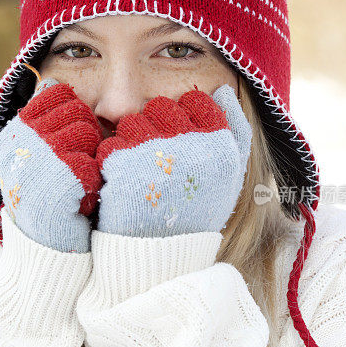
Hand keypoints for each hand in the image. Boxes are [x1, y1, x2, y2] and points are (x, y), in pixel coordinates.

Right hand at [0, 78, 102, 251]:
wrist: (42, 250)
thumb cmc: (45, 199)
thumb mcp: (34, 155)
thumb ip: (42, 122)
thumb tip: (51, 80)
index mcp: (15, 130)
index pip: (56, 92)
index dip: (74, 110)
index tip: (74, 137)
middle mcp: (21, 140)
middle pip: (76, 108)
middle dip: (87, 131)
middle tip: (81, 160)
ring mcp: (40, 158)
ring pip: (87, 131)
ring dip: (93, 154)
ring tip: (82, 178)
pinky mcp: (62, 180)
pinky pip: (94, 161)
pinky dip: (95, 179)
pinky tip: (84, 196)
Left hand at [95, 83, 251, 236]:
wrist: (162, 256)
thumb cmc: (197, 212)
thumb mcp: (229, 174)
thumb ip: (235, 130)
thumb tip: (226, 90)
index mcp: (220, 144)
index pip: (196, 101)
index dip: (183, 117)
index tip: (178, 140)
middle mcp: (191, 146)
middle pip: (161, 106)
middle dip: (154, 126)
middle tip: (154, 158)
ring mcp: (155, 155)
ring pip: (132, 121)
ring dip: (130, 142)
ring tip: (138, 171)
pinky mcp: (122, 166)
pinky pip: (110, 144)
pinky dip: (111, 161)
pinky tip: (122, 182)